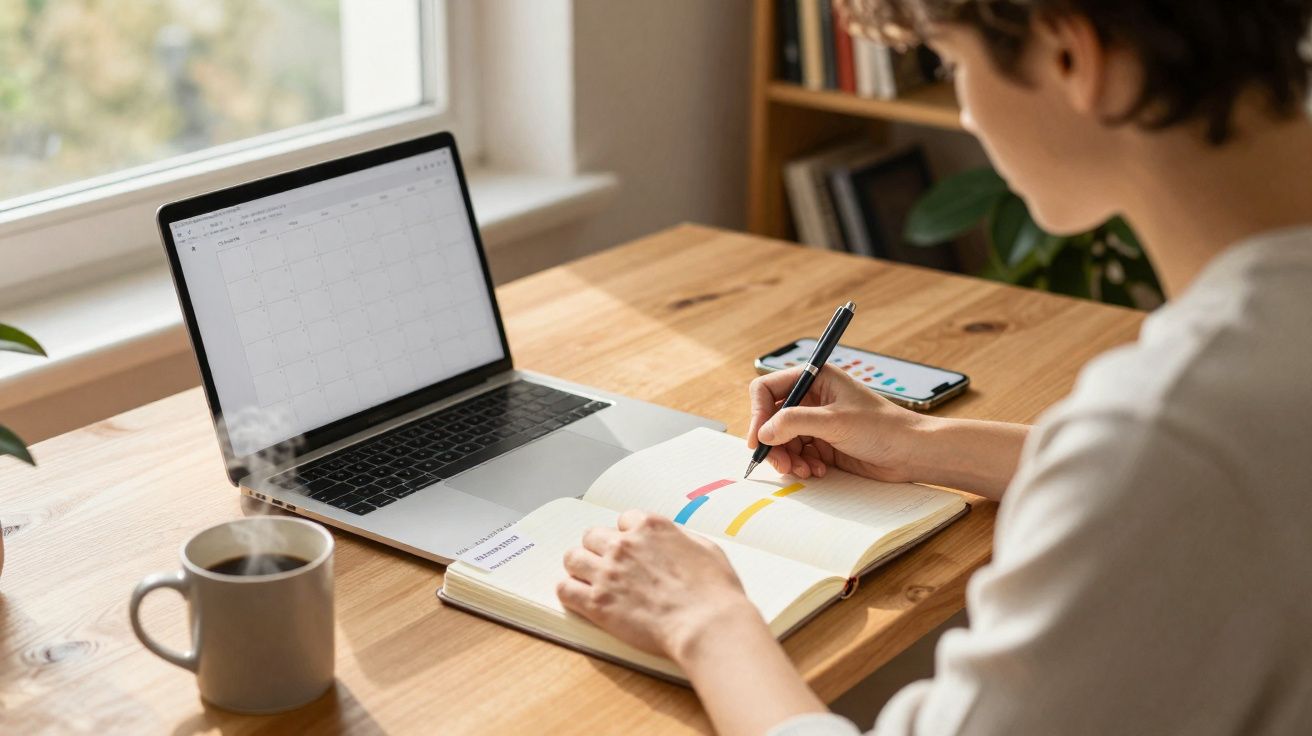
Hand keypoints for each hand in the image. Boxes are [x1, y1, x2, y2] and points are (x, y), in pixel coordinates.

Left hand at [557, 510, 762, 661]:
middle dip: (599, 549)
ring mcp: (607, 573)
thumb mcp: (707, 549)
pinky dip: (569, 592)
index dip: (627, 536)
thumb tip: (674, 541)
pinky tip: (579, 598)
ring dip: (579, 568)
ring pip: (572, 558)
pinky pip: (564, 589)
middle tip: (608, 566)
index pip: (623, 520)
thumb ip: (682, 539)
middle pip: (592, 536)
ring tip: (588, 580)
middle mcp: (624, 544)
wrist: (706, 626)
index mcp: (651, 527)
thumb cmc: (715, 593)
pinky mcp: (596, 602)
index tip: (631, 550)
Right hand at [747, 364, 926, 481]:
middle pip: (772, 419)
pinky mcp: (824, 444)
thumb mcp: (835, 421)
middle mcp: (813, 398)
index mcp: (815, 379)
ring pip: (783, 440)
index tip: (758, 439)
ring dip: (788, 458)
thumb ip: (795, 422)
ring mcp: (817, 422)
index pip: (768, 389)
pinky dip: (801, 465)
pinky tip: (817, 471)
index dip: (759, 413)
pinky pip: (798, 454)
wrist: (911, 453)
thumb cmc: (882, 427)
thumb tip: (764, 432)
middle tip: (780, 463)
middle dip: (774, 443)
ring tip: (803, 470)